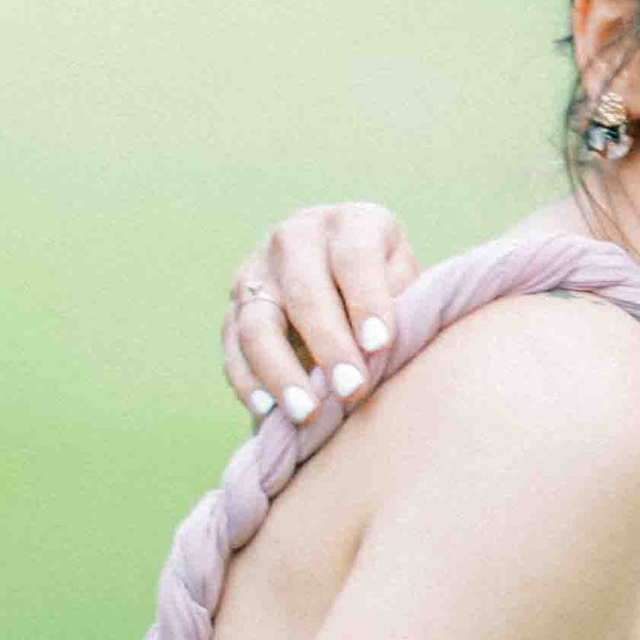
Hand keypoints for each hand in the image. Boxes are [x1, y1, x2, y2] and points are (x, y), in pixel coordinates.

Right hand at [223, 201, 421, 422]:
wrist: (343, 283)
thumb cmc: (390, 289)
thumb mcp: (407, 283)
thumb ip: (401, 307)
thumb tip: (379, 349)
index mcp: (350, 224)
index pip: (355, 257)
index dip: (367, 301)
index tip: (379, 345)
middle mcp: (295, 238)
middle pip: (304, 292)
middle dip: (328, 345)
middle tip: (351, 390)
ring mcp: (256, 272)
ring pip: (258, 324)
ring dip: (281, 372)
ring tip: (307, 413)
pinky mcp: (234, 308)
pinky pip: (233, 349)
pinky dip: (249, 383)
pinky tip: (270, 414)